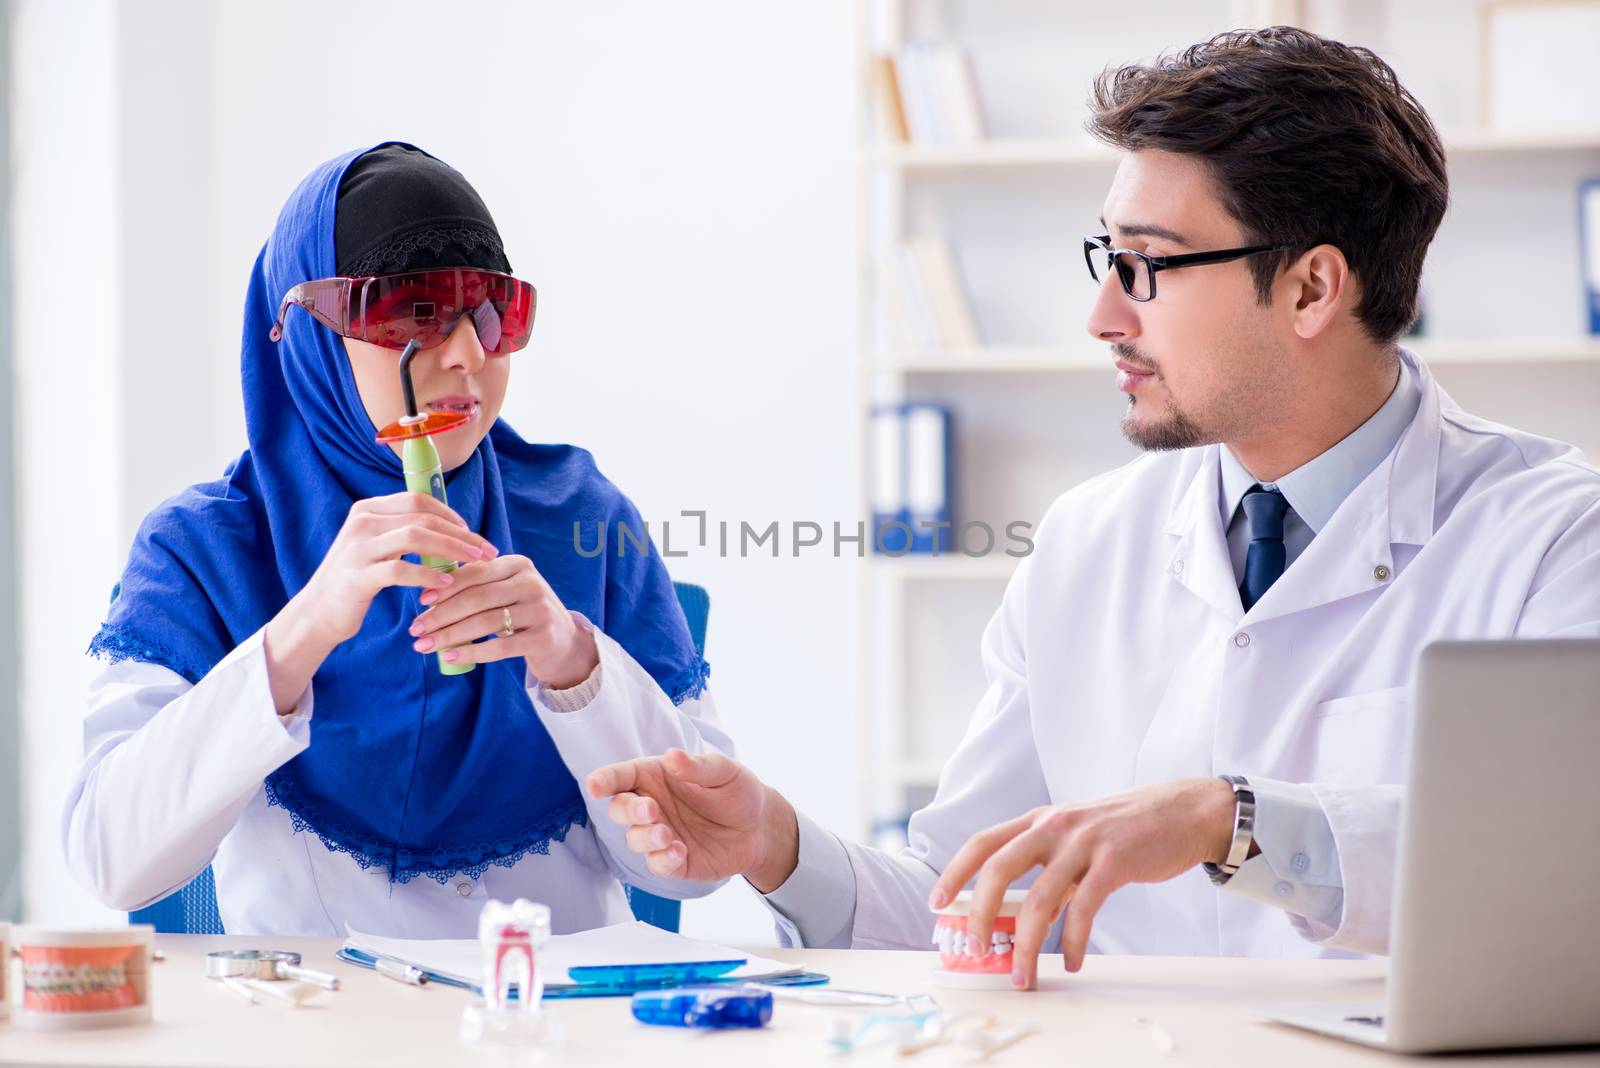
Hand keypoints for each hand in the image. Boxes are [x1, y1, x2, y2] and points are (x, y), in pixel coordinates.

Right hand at [265, 492, 495, 711]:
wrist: (318, 612)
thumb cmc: (357, 580)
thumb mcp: (377, 547)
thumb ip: (403, 531)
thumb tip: (451, 528)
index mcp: (367, 509)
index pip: (418, 500)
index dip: (451, 515)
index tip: (472, 533)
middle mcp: (361, 522)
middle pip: (422, 517)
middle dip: (460, 533)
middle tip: (486, 550)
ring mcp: (357, 548)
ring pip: (415, 537)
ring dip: (451, 550)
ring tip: (473, 564)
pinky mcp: (357, 575)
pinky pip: (400, 570)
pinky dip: (427, 575)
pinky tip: (446, 583)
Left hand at [408, 553, 596, 685]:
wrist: (563, 641)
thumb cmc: (522, 614)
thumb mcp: (506, 591)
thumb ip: (477, 586)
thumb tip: (427, 594)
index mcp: (518, 564)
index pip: (475, 572)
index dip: (445, 586)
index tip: (420, 602)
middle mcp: (531, 583)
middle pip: (476, 598)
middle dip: (441, 615)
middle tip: (416, 629)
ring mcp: (540, 610)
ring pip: (484, 622)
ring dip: (450, 635)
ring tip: (426, 645)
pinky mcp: (543, 637)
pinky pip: (499, 646)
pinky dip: (471, 652)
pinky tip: (450, 657)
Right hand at [585, 749, 797, 889]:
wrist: (761, 828)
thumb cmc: (737, 790)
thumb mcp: (724, 771)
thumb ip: (698, 767)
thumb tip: (672, 756)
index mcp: (656, 777)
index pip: (621, 776)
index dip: (604, 780)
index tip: (594, 785)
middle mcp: (652, 806)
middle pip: (619, 809)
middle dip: (628, 810)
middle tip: (651, 810)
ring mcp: (659, 835)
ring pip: (634, 839)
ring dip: (646, 837)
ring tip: (668, 834)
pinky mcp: (672, 862)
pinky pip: (656, 865)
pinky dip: (663, 860)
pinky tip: (680, 851)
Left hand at [928, 778, 1236, 989]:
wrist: (1183, 812)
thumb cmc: (1125, 830)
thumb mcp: (1076, 839)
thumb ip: (1048, 870)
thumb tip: (1020, 915)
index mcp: (1038, 819)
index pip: (983, 842)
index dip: (955, 872)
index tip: (936, 902)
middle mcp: (1054, 825)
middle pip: (999, 869)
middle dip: (979, 913)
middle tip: (975, 949)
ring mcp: (1084, 841)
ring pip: (1040, 899)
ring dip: (1026, 944)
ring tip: (1023, 975)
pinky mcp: (1115, 860)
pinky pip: (1084, 908)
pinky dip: (1072, 941)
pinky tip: (1071, 962)